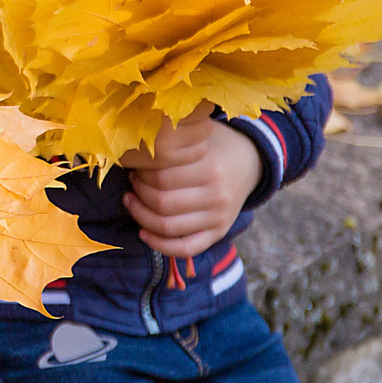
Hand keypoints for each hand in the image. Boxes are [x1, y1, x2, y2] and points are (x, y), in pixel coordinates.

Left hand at [118, 108, 261, 258]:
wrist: (249, 161)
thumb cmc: (214, 144)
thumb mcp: (198, 134)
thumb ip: (172, 139)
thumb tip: (133, 143)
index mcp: (210, 167)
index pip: (161, 177)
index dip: (140, 173)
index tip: (134, 166)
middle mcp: (216, 195)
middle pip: (162, 202)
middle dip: (138, 193)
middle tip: (132, 181)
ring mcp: (219, 217)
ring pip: (168, 226)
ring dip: (141, 216)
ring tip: (131, 201)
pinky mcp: (219, 232)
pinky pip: (186, 248)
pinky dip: (161, 245)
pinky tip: (143, 233)